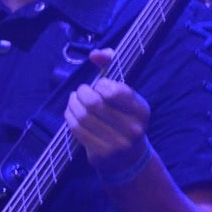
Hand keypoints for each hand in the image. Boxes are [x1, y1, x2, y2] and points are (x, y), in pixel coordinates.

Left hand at [65, 48, 151, 179]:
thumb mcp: (125, 94)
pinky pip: (77, 130)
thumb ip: (112, 67)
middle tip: (80, 91)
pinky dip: (70, 118)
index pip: (114, 91)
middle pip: (94, 103)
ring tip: (73, 100)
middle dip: (82, 92)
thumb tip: (95, 54)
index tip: (98, 86)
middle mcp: (133, 128)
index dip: (100, 84)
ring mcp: (117, 143)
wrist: (128, 157)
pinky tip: (71, 113)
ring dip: (73, 104)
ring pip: (83, 116)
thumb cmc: (124, 117)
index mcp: (141, 110)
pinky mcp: (102, 153)